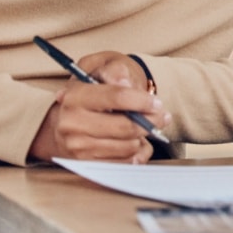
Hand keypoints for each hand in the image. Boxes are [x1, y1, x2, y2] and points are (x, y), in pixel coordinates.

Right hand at [27, 51, 171, 163]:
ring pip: (128, 147)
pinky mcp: (86, 164)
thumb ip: (116, 71)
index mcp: (75, 96)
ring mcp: (77, 146)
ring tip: (143, 127)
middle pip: (125, 127)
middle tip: (162, 116)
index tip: (157, 103)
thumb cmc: (95, 88)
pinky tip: (134, 141)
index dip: (142, 100)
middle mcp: (71, 124)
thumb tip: (125, 83)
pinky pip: (124, 163)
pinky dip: (136, 153)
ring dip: (143, 138)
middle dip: (150, 121)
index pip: (117, 96)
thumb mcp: (103, 68)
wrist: (72, 115)